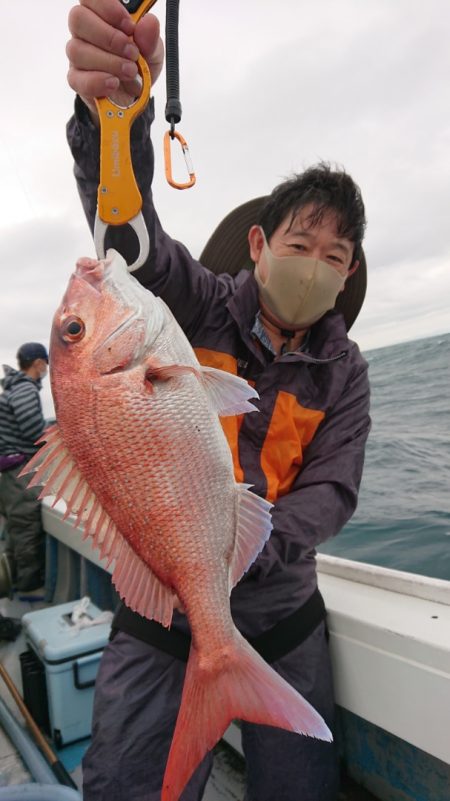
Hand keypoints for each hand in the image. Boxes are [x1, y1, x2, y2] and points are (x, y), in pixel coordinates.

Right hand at [67, 0, 163, 122]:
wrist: (134, 98)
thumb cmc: (138, 66)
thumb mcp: (152, 51)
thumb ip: (150, 37)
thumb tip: (149, 22)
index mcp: (100, 15)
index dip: (107, 7)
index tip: (129, 25)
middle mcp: (84, 32)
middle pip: (78, 19)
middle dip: (109, 37)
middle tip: (132, 52)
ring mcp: (78, 56)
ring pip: (78, 50)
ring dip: (108, 62)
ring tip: (129, 71)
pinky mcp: (76, 80)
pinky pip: (78, 79)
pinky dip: (98, 82)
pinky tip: (114, 83)